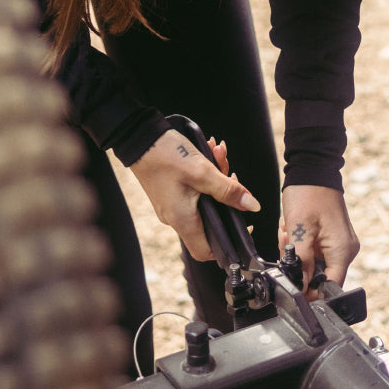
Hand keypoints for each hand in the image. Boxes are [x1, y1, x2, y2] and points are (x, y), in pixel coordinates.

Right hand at [129, 130, 259, 261]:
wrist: (136, 136)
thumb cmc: (165, 154)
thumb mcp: (203, 172)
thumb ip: (229, 191)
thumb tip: (252, 206)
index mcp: (182, 221)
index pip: (206, 252)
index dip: (226, 245)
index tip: (241, 225)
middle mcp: (175, 219)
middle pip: (210, 221)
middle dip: (226, 197)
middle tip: (232, 174)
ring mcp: (171, 207)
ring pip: (204, 202)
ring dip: (217, 180)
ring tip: (219, 154)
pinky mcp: (169, 194)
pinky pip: (193, 192)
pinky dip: (204, 176)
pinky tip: (209, 153)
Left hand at [279, 185, 359, 296]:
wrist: (313, 168)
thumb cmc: (309, 193)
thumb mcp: (299, 230)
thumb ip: (301, 263)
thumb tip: (302, 286)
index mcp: (342, 251)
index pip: (330, 287)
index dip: (311, 293)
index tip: (293, 287)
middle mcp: (345, 250)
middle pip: (320, 277)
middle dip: (299, 267)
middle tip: (287, 244)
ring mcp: (339, 244)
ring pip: (314, 265)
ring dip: (297, 253)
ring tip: (289, 232)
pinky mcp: (332, 239)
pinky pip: (315, 253)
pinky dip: (301, 245)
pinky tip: (294, 230)